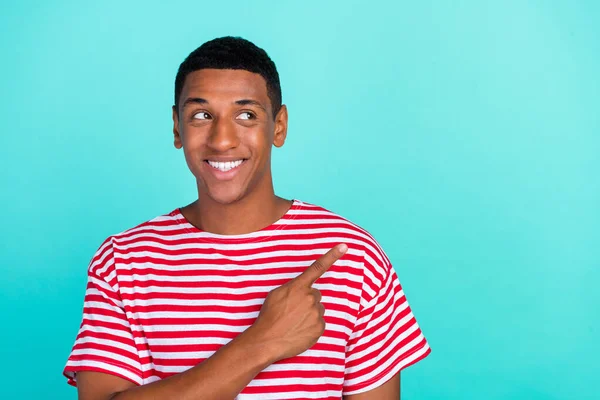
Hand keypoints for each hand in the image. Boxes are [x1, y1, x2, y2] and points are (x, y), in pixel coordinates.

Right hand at [247, 243, 348, 362]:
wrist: (267, 341)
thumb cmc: (269, 316)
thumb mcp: (276, 294)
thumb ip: (292, 288)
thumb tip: (302, 290)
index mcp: (299, 286)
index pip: (317, 268)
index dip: (332, 255)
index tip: (344, 246)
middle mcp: (311, 298)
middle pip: (315, 295)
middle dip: (307, 301)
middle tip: (293, 311)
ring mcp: (317, 313)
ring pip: (317, 309)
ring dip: (309, 314)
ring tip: (294, 322)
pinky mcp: (320, 328)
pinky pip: (319, 323)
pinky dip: (311, 326)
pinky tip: (299, 330)